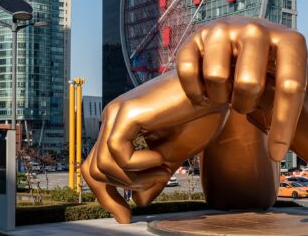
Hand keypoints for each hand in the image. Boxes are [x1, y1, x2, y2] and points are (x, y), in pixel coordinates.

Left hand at [81, 71, 228, 222]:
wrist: (215, 91)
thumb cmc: (199, 116)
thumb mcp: (174, 155)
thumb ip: (154, 177)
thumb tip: (139, 201)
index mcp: (122, 126)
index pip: (99, 166)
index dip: (108, 195)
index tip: (126, 216)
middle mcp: (114, 118)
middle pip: (92, 168)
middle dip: (109, 197)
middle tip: (129, 214)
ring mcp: (118, 113)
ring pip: (103, 164)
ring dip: (133, 179)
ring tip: (161, 170)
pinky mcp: (128, 111)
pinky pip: (117, 151)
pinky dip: (137, 164)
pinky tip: (159, 158)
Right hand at [175, 17, 307, 160]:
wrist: (237, 52)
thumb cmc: (278, 70)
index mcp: (291, 39)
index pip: (291, 87)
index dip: (284, 125)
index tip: (279, 154)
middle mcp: (258, 27)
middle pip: (250, 85)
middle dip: (248, 108)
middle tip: (247, 105)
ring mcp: (224, 29)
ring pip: (219, 79)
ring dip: (223, 98)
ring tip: (228, 94)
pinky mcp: (194, 36)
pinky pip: (191, 74)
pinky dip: (197, 92)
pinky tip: (207, 89)